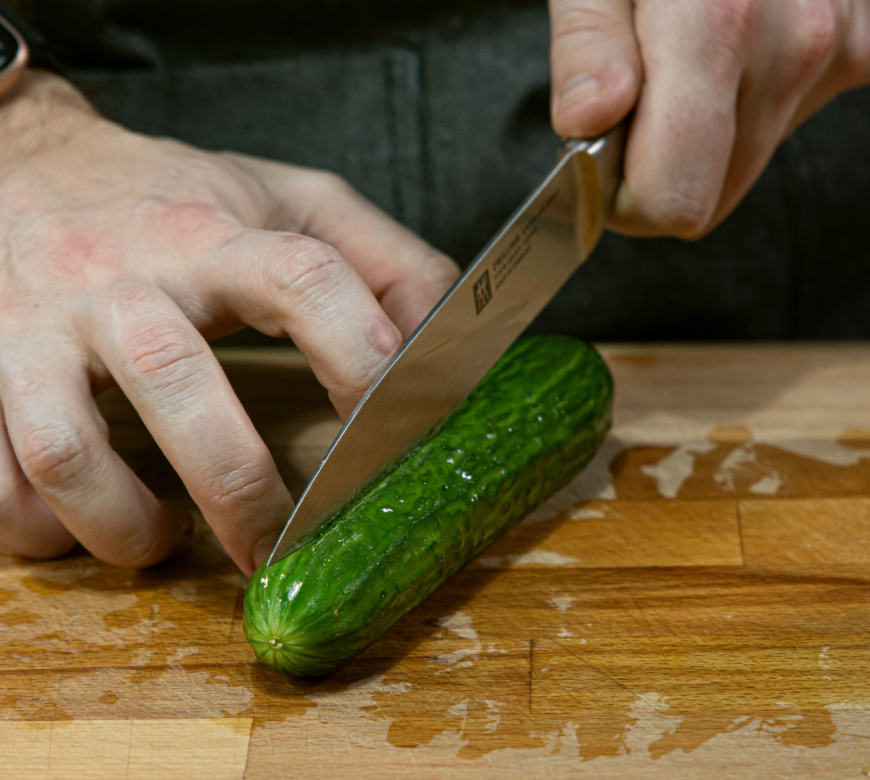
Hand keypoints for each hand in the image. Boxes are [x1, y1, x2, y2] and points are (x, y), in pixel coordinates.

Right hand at [0, 72, 458, 572]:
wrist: (20, 162)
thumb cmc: (174, 198)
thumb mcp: (291, 199)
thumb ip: (385, 259)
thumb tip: (449, 341)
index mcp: (215, 235)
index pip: (302, 277)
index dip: (358, 351)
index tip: (391, 422)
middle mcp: (123, 279)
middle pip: (178, 381)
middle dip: (239, 484)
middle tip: (278, 542)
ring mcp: (38, 328)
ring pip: (67, 447)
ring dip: (124, 524)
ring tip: (164, 540)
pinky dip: (38, 530)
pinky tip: (84, 527)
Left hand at [549, 0, 869, 237]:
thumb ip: (589, 44)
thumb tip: (588, 125)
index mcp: (717, 29)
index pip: (678, 202)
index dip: (630, 202)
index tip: (606, 170)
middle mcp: (797, 47)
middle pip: (717, 192)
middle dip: (668, 162)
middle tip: (641, 96)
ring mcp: (843, 50)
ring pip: (756, 154)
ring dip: (714, 124)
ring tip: (699, 40)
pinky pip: (798, 112)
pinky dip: (760, 88)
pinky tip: (748, 28)